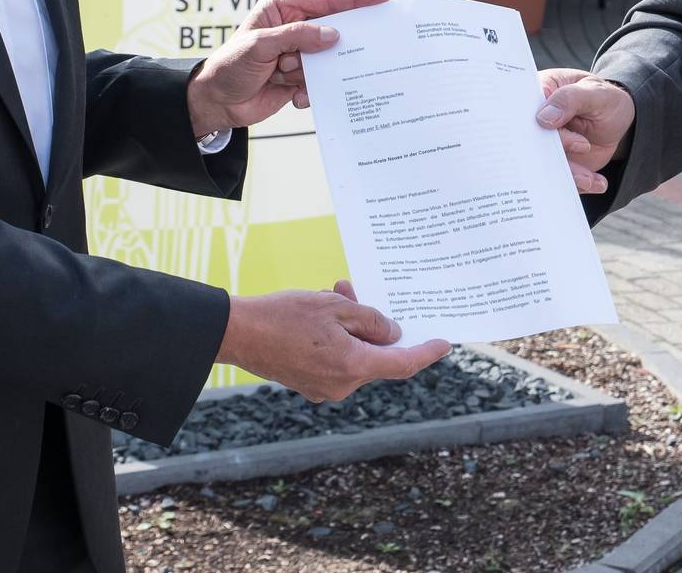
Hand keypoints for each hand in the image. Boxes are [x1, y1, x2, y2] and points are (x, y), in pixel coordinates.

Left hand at [185, 0, 389, 131]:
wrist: (216, 102)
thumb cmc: (229, 66)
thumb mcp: (260, 46)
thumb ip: (297, 37)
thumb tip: (332, 35)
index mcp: (282, 9)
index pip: (325, 1)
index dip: (354, 0)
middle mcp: (293, 28)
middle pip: (331, 30)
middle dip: (335, 44)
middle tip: (358, 49)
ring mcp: (298, 54)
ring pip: (327, 60)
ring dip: (309, 72)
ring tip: (284, 76)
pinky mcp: (300, 77)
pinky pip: (319, 81)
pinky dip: (309, 90)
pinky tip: (292, 95)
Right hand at [216, 280, 449, 401]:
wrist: (237, 333)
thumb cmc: (285, 316)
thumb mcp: (335, 308)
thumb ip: (371, 321)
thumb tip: (391, 335)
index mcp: (353, 367)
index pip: (402, 364)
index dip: (426, 353)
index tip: (443, 343)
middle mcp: (341, 385)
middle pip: (375, 356)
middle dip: (372, 324)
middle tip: (354, 292)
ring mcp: (323, 388)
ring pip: (354, 356)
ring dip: (351, 328)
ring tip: (333, 295)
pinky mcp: (308, 383)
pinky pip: (336, 361)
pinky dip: (337, 340)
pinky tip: (322, 315)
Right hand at [535, 68, 634, 193]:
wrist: (619, 121)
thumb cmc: (604, 98)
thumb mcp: (595, 93)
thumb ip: (570, 99)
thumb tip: (543, 117)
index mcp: (540, 94)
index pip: (523, 111)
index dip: (530, 124)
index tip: (550, 133)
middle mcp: (537, 122)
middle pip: (532, 141)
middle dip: (551, 153)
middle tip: (583, 147)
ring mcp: (547, 144)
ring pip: (546, 164)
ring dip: (568, 174)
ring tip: (589, 177)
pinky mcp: (559, 163)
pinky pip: (562, 178)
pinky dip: (579, 183)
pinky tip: (596, 182)